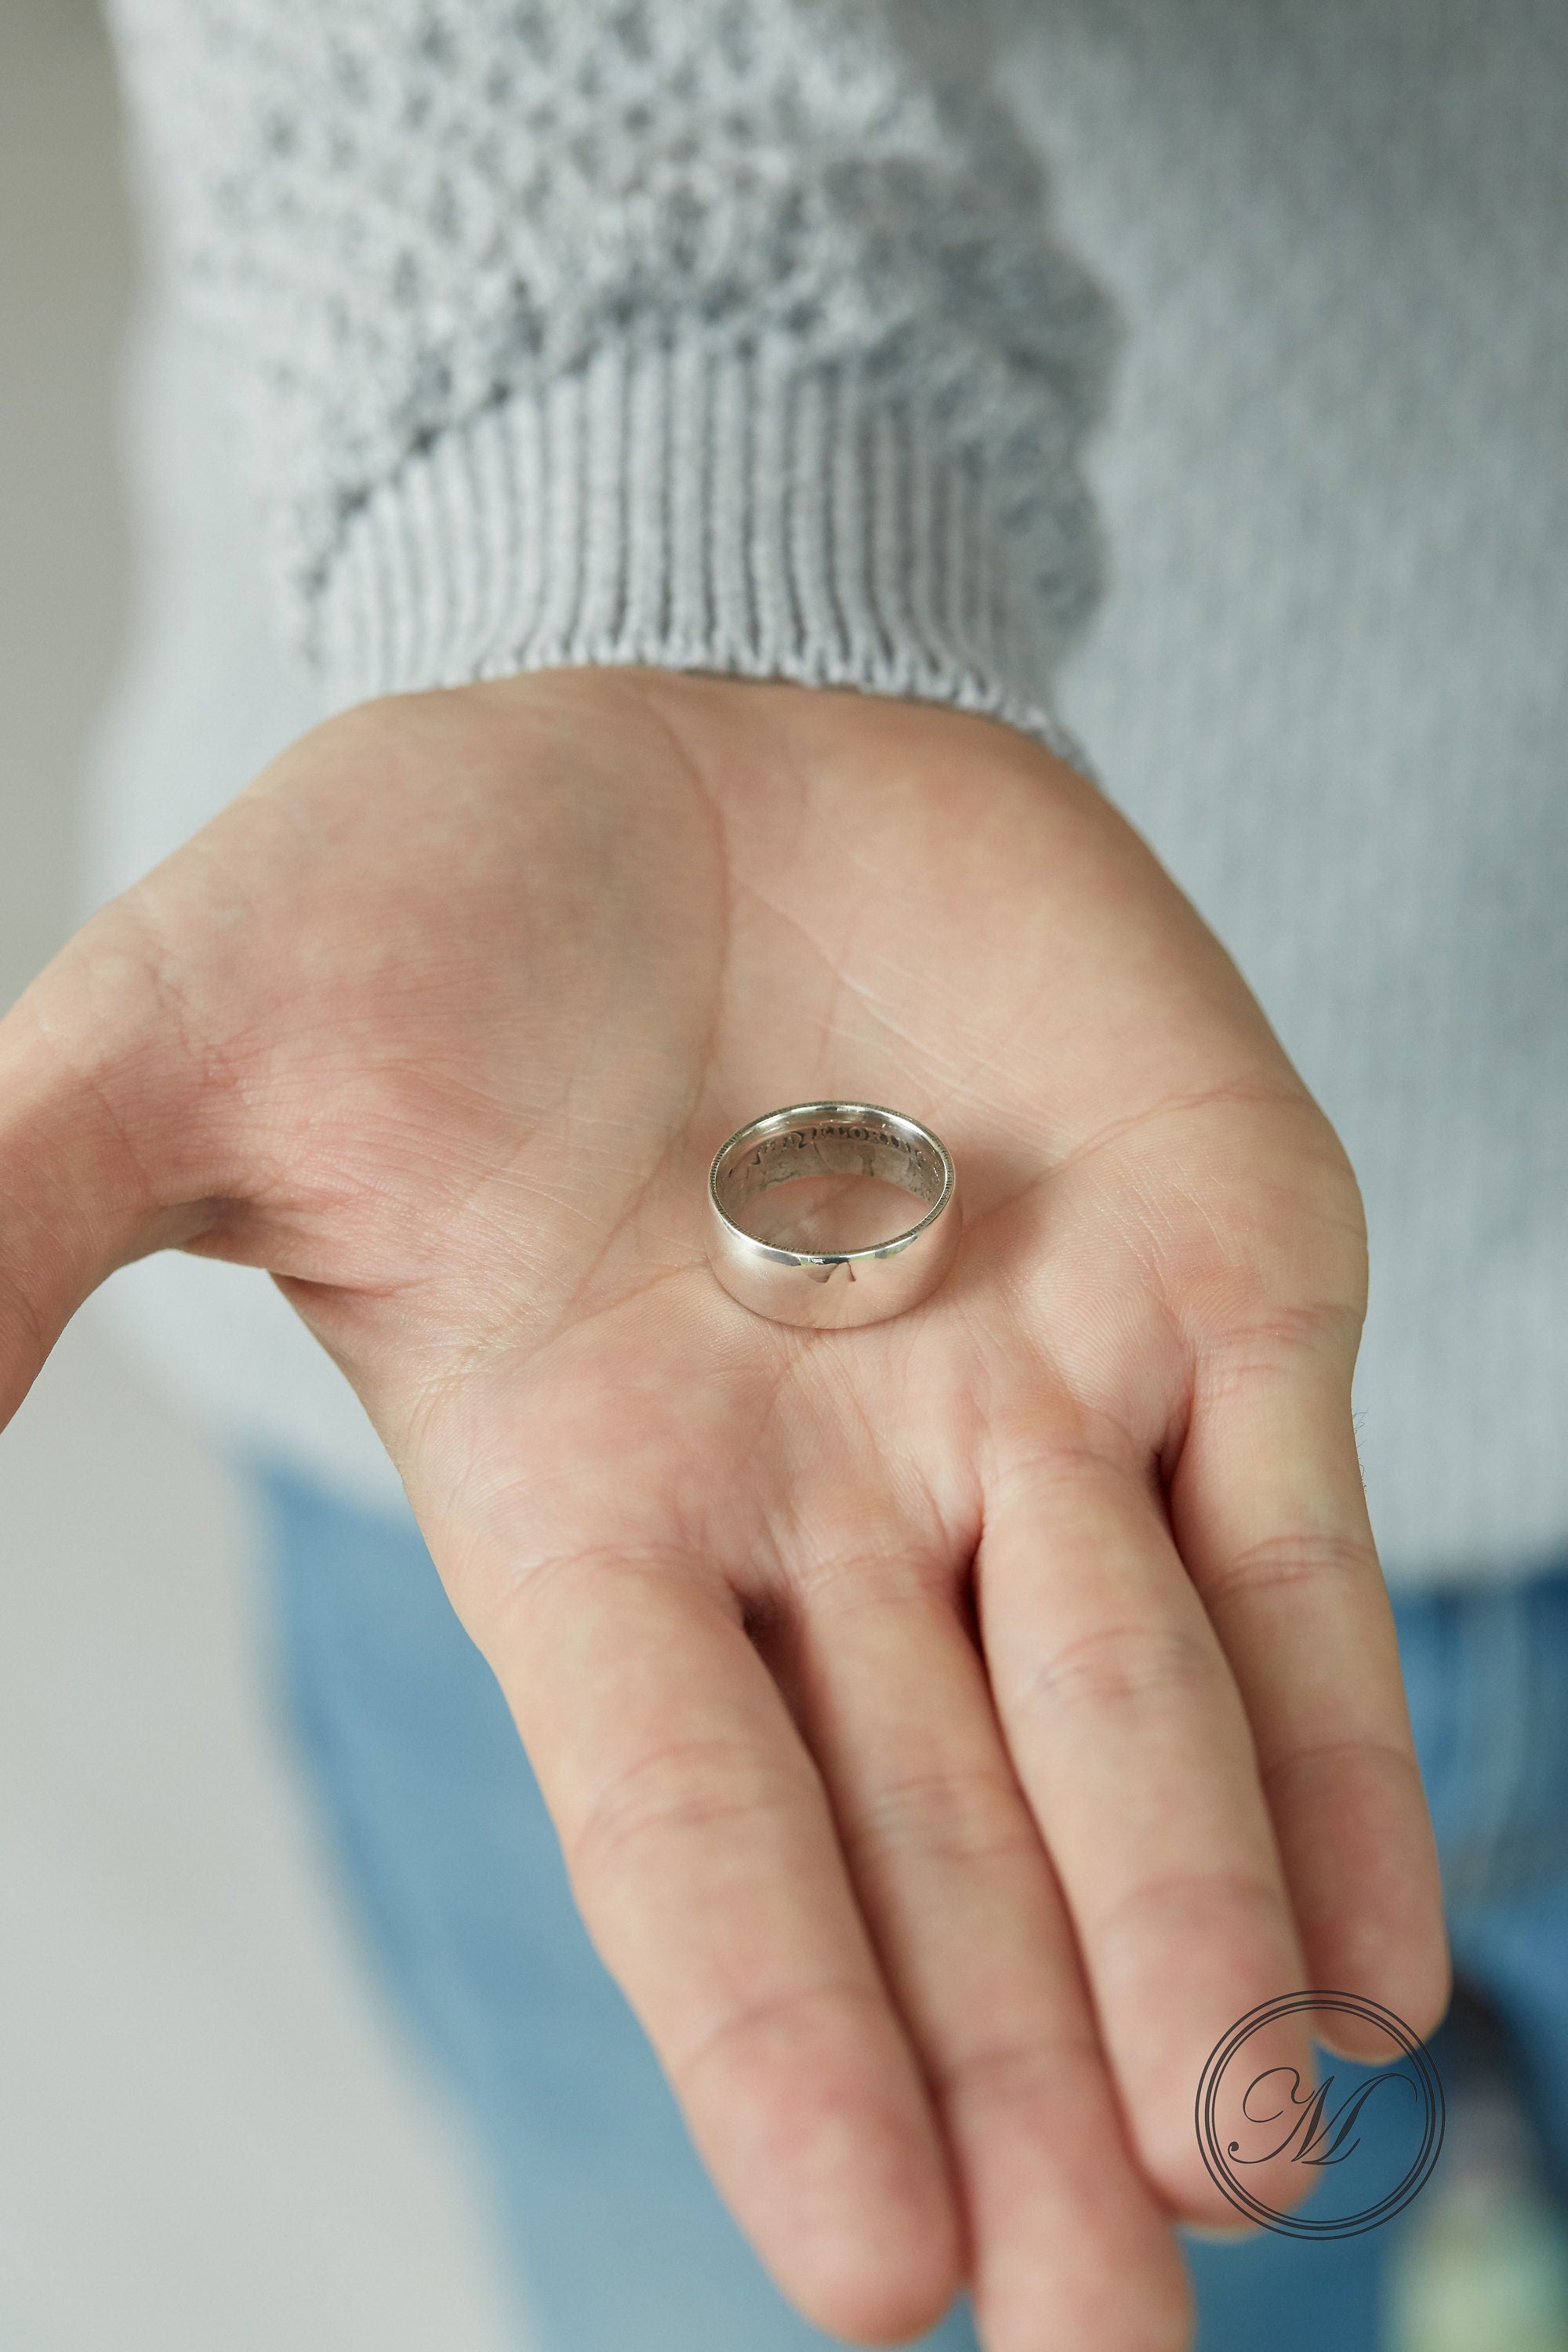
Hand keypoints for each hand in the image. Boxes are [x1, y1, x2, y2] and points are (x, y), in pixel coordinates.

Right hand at [0, 672, 1445, 2348]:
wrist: (680, 704)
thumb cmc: (415, 877)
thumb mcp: (183, 1035)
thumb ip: (21, 1219)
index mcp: (591, 1504)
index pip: (689, 1822)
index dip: (774, 2030)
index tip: (869, 2267)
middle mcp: (826, 1509)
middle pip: (937, 1841)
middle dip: (1019, 2082)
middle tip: (1098, 2344)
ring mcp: (1039, 1399)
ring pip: (1134, 1721)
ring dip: (1192, 1941)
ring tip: (1242, 2169)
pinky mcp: (1213, 1279)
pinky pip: (1285, 1549)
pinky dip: (1337, 1742)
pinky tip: (1375, 1956)